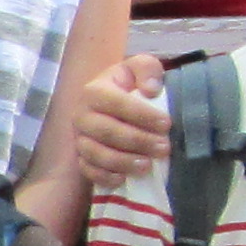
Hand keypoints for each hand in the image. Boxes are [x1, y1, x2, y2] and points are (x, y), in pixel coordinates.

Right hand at [65, 51, 174, 188]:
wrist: (111, 101)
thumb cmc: (129, 85)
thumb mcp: (140, 67)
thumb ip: (147, 69)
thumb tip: (150, 90)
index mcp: (94, 91)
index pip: (117, 104)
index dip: (142, 115)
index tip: (167, 124)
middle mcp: (81, 115)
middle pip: (107, 131)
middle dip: (137, 141)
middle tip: (164, 148)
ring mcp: (79, 138)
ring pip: (96, 154)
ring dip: (122, 162)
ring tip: (147, 165)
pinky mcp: (81, 157)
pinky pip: (88, 171)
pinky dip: (104, 177)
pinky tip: (123, 179)